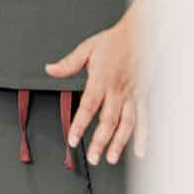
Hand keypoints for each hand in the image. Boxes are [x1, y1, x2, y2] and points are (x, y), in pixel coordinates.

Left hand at [46, 20, 146, 164]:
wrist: (141, 34)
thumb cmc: (113, 41)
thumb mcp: (87, 48)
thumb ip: (68, 63)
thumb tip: (49, 69)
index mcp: (101, 79)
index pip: (89, 106)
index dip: (80, 124)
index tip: (73, 139)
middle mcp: (117, 90)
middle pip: (108, 120)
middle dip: (100, 141)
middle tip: (93, 158)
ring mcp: (131, 95)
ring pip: (126, 123)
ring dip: (119, 143)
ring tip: (111, 159)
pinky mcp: (142, 97)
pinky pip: (143, 119)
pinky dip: (143, 136)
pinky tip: (139, 151)